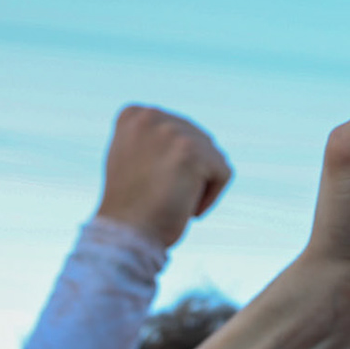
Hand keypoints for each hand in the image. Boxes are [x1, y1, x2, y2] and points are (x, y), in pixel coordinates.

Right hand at [94, 104, 232, 247]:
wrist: (126, 234)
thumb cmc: (132, 206)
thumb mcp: (137, 159)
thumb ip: (157, 139)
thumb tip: (186, 135)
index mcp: (135, 114)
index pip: (183, 134)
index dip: (174, 166)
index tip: (148, 182)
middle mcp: (151, 115)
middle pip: (202, 143)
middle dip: (190, 175)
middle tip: (159, 194)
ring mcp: (170, 131)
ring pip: (214, 159)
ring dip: (200, 186)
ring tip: (169, 199)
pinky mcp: (190, 151)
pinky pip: (224, 174)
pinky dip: (210, 198)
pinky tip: (185, 207)